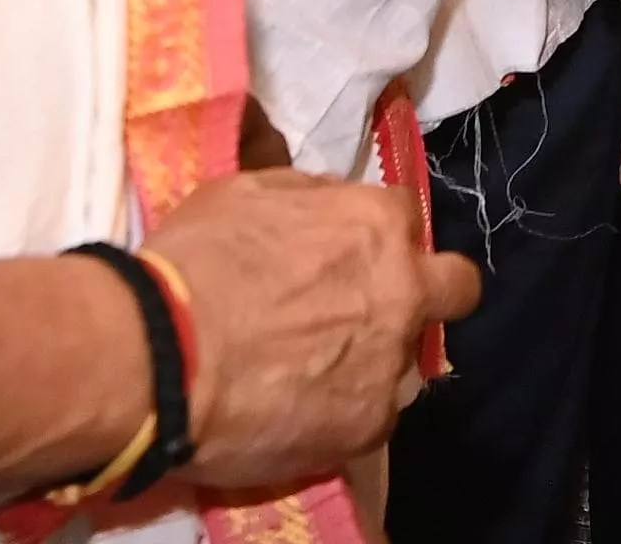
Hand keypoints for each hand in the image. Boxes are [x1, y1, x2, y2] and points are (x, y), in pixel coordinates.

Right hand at [137, 168, 477, 492]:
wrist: (163, 353)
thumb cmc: (198, 261)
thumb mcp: (248, 192)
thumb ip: (308, 195)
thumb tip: (329, 199)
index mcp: (377, 224)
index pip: (405, 218)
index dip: (375, 238)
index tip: (346, 256)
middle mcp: (403, 291)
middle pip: (456, 288)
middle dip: (428, 294)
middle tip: (374, 312)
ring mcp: (390, 363)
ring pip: (410, 363)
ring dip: (378, 363)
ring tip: (319, 376)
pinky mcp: (368, 428)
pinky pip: (372, 419)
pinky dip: (343, 415)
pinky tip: (300, 415)